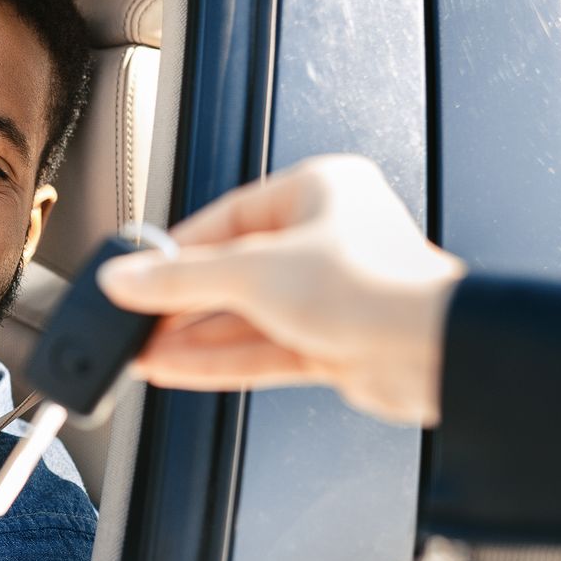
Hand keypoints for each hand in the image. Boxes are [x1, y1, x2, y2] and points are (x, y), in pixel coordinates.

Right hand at [97, 154, 465, 424]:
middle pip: (234, 270)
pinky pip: (262, 348)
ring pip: (246, 315)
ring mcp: (331, 295)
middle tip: (133, 320)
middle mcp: (327, 239)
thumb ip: (182, 280)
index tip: (134, 275)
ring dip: (194, 337)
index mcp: (319, 192)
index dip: (175, 251)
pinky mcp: (334, 343)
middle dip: (182, 303)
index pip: (226, 218)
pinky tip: (176, 368)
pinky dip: (219, 360)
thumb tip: (125, 278)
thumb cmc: (378, 288)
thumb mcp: (254, 272)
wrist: (435, 353)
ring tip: (142, 352)